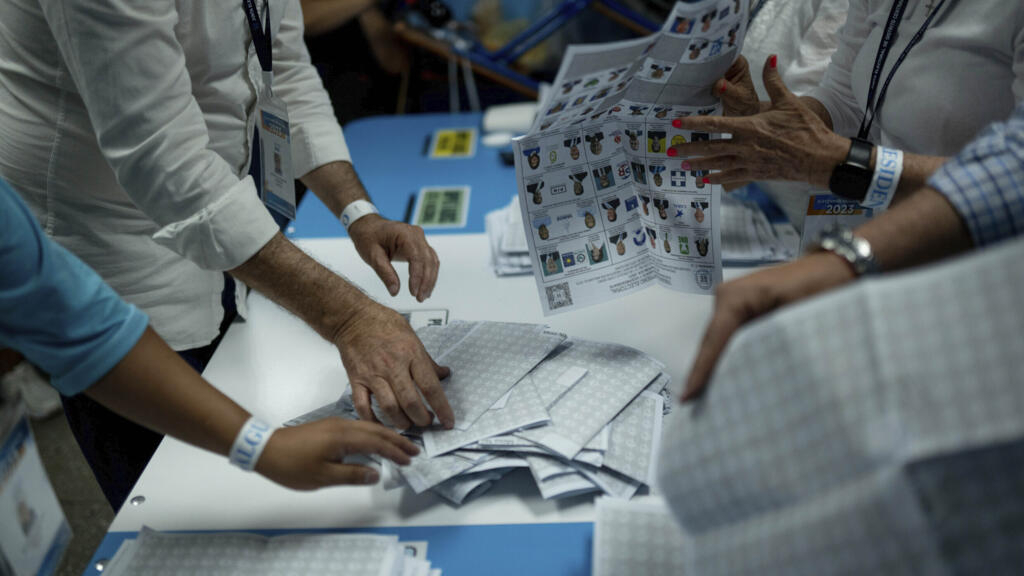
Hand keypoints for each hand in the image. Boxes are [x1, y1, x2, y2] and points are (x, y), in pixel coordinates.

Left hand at [256, 418, 419, 489]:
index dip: (395, 451)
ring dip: (386, 436)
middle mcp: (343, 425)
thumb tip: (376, 473)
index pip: (377, 442)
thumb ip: (352, 475)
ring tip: (400, 445)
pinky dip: (373, 434)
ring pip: (368, 427)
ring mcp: (335, 424)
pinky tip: (375, 441)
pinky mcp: (329, 427)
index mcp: (343, 437)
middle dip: (397, 440)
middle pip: (377, 430)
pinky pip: (359, 427)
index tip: (409, 460)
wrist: (265, 449)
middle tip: (414, 450)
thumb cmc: (292, 465)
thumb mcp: (323, 476)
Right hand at [332, 302, 453, 429]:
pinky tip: (381, 424)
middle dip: (421, 419)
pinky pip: (363, 406)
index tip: (448, 421)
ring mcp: (373, 374)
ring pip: (389, 407)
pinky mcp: (356, 380)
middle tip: (426, 422)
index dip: (442, 408)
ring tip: (407, 424)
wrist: (354, 318)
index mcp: (411, 354)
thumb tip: (444, 374)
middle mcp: (392, 365)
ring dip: (401, 422)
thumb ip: (428, 359)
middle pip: (410, 402)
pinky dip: (372, 420)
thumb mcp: (413, 337)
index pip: (430, 386)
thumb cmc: (384, 324)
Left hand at [348, 214, 439, 301]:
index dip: (417, 277)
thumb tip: (395, 291)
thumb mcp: (372, 256)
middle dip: (426, 282)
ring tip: (423, 296)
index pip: (417, 258)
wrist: (367, 225)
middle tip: (419, 298)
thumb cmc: (368, 237)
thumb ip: (385, 273)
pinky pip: (429, 260)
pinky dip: (429, 274)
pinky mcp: (420, 245)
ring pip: (432, 261)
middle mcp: (416, 234)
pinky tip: (425, 287)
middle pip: (428, 261)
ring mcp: (420, 238)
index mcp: (405, 234)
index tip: (413, 292)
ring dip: (430, 280)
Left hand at [672, 55, 849, 188]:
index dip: (694, 123)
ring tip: (683, 165)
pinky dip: (717, 178)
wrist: (820, 158)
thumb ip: (774, 81)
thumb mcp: (789, 102)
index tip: (678, 124)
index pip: (715, 123)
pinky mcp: (756, 174)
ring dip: (699, 164)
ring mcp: (749, 162)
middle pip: (710, 147)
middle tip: (671, 151)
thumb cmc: (806, 129)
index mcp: (750, 127)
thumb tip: (770, 58)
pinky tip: (706, 179)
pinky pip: (732, 176)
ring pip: (718, 164)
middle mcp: (745, 146)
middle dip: (689, 149)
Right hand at [682, 252, 855, 400]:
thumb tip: (752, 379)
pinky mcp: (743, 307)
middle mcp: (726, 297)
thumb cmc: (820, 289)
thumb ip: (769, 347)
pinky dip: (730, 354)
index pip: (713, 341)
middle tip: (696, 406)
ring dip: (717, 364)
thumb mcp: (796, 320)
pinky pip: (730, 335)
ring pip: (719, 340)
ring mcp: (733, 301)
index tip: (687, 397)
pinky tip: (728, 375)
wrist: (837, 268)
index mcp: (735, 298)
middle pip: (712, 342)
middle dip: (705, 371)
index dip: (701, 370)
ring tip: (708, 397)